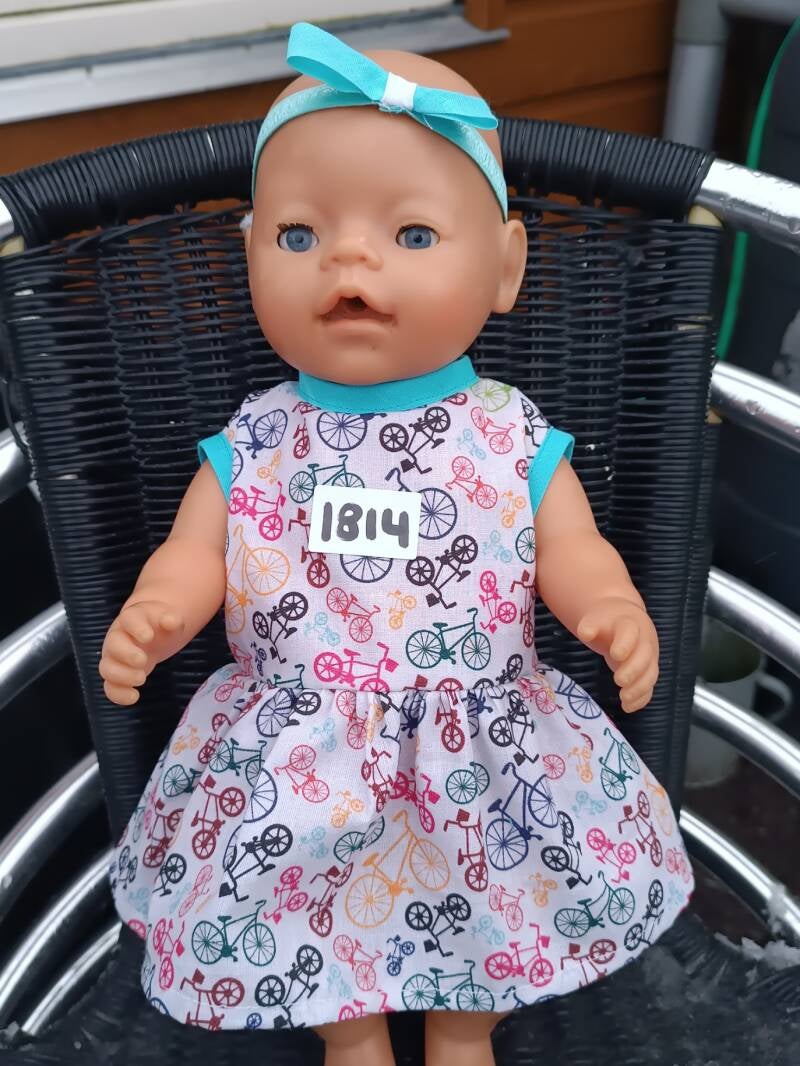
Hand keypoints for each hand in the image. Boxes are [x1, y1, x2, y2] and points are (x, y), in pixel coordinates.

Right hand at [99, 601, 184, 705]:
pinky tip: (134, 697)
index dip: (137, 628)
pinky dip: (118, 694)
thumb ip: (172, 620)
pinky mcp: (116, 675)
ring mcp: (113, 657)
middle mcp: (117, 637)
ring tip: (142, 679)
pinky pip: (109, 687)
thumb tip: (172, 622)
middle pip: (113, 644)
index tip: (149, 637)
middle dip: (127, 654)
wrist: (150, 633)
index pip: (129, 620)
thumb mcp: (169, 619)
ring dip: (122, 676)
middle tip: (143, 661)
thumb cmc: (159, 625)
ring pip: (106, 668)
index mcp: (131, 619)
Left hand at [576, 597, 658, 712]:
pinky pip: (649, 686)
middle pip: (644, 656)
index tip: (615, 655)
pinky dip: (641, 698)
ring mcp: (649, 658)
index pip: (630, 633)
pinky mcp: (648, 671)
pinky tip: (628, 707)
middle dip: (634, 669)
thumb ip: (589, 626)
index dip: (625, 644)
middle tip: (619, 680)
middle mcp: (644, 641)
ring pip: (650, 673)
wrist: (623, 619)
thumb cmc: (607, 622)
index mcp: (630, 624)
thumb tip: (585, 633)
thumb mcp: (596, 620)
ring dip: (639, 688)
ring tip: (624, 699)